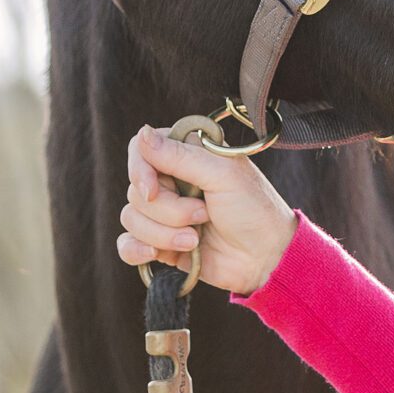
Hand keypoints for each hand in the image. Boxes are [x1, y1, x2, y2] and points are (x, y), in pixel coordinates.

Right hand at [117, 126, 297, 295]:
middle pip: (136, 190)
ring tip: (195, 239)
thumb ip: (180, 156)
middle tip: (204, 214)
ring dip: (163, 233)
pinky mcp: (160, 242)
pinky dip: (136, 250)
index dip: (140, 170)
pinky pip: (127, 244)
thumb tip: (142, 134)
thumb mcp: (223, 175)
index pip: (140, 150)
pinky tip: (157, 254)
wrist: (266, 258)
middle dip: (169, 210)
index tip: (153, 191)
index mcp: (186, 155)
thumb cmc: (254, 209)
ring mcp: (164, 213)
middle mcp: (171, 181)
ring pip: (131, 218)